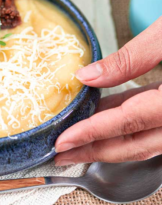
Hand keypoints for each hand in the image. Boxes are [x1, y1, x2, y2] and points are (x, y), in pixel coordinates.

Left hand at [54, 17, 161, 165]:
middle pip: (135, 144)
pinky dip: (125, 125)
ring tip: (75, 142)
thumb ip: (131, 57)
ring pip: (144, 140)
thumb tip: (87, 75)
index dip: (92, 134)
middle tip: (61, 155)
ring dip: (107, 142)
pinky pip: (152, 125)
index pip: (129, 123)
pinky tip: (102, 118)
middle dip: (94, 151)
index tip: (63, 142)